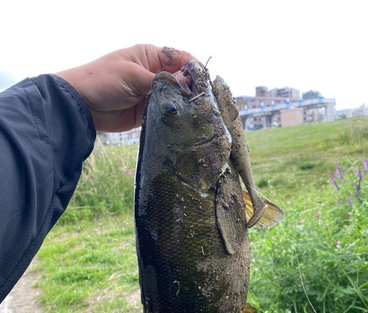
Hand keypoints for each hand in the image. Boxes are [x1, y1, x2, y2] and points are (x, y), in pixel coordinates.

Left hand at [56, 44, 198, 131]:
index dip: (194, 68)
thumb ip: (162, 81)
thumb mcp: (133, 76)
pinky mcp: (147, 112)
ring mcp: (150, 94)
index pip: (179, 58)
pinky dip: (172, 117)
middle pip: (180, 80)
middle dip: (192, 88)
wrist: (81, 105)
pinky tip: (182, 121)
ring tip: (197, 113)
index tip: (206, 81)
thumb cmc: (102, 80)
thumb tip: (188, 83)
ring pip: (174, 98)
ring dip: (183, 105)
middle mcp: (153, 74)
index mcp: (150, 56)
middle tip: (205, 100)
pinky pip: (164, 113)